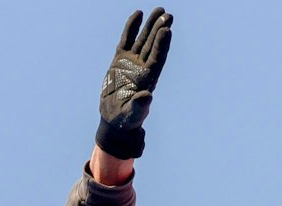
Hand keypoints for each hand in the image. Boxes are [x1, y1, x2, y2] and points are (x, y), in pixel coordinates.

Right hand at [97, 8, 172, 158]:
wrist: (114, 118)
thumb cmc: (125, 119)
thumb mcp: (132, 114)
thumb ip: (140, 105)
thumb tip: (147, 96)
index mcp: (148, 79)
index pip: (157, 58)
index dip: (162, 44)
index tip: (167, 30)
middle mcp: (142, 67)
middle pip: (153, 44)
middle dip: (160, 29)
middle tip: (168, 14)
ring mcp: (132, 61)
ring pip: (143, 39)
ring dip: (151, 25)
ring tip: (159, 10)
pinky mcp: (120, 59)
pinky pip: (127, 40)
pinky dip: (132, 27)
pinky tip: (138, 14)